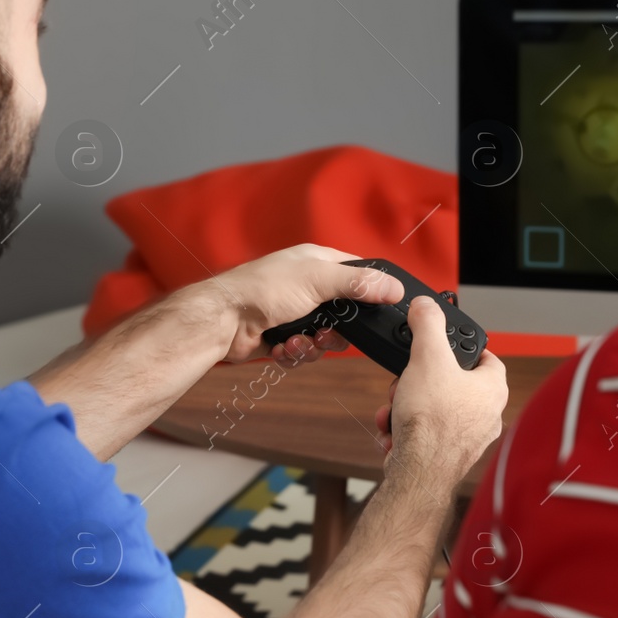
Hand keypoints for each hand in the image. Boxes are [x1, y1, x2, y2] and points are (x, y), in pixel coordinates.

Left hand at [212, 244, 404, 364]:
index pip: (357, 274)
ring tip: (295, 341)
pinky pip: (302, 352)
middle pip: (344, 315)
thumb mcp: (317, 280)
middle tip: (324, 333)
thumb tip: (395, 288)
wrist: (223, 321)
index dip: (369, 293)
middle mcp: (307, 286)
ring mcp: (293, 313)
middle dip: (336, 332)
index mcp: (317, 263)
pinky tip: (281, 348)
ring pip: (324, 338)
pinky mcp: (281, 337)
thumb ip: (358, 283)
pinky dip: (294, 354)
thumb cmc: (262, 289)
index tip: (377, 310)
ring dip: (312, 346)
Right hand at [375, 299, 506, 482]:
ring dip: (405, 408)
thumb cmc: (432, 421)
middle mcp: (486, 414)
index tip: (443, 344)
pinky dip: (405, 431)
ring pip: (432, 410)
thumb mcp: (427, 357)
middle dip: (417, 383)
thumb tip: (426, 305)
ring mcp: (467, 438)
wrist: (419, 472)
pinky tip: (395, 434)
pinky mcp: (447, 456)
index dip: (463, 347)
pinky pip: (423, 434)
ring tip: (396, 412)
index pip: (486, 356)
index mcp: (492, 388)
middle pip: (449, 384)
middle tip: (405, 384)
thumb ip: (427, 325)